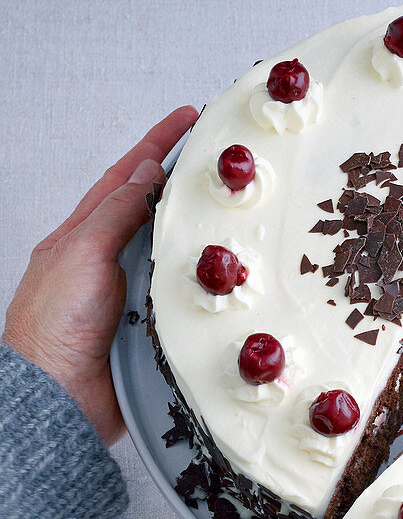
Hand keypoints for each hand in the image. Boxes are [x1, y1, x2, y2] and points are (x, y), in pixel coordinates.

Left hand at [2, 105, 198, 444]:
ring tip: (234, 219)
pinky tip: (225, 282)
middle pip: (156, 215)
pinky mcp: (154, 330)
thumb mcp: (81, 253)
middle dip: (188, 190)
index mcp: (84, 237)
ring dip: (202, 242)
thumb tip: (144, 174)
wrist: (60, 396)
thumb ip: (116, 213)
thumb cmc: (54, 328)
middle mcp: (110, 264)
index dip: (157, 146)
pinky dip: (205, 289)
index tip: (187, 122)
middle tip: (225, 169)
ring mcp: (134, 297)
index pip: (125, 178)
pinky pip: (187, 300)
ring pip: (177, 257)